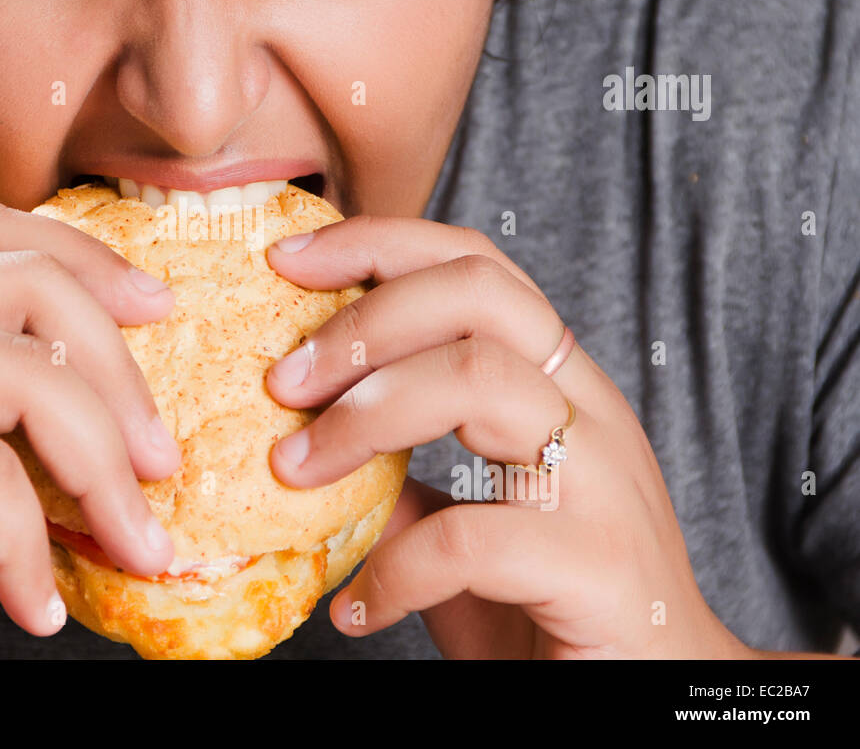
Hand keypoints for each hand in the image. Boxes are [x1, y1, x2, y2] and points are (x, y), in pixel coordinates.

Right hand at [0, 200, 179, 657]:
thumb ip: (28, 428)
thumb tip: (143, 417)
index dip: (85, 256)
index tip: (160, 308)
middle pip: (22, 280)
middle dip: (119, 371)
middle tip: (162, 463)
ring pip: (16, 368)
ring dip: (99, 466)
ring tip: (133, 544)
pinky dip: (29, 545)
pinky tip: (36, 603)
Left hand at [263, 216, 750, 657]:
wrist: (659, 696)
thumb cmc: (548, 603)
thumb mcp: (460, 522)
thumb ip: (399, 475)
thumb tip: (297, 436)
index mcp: (558, 384)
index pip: (474, 267)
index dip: (380, 244)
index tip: (288, 260)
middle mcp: (590, 411)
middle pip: (477, 294)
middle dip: (361, 321)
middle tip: (281, 382)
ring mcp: (603, 483)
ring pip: (481, 379)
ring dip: (364, 417)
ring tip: (294, 472)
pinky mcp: (598, 567)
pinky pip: (470, 537)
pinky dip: (394, 570)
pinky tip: (361, 607)